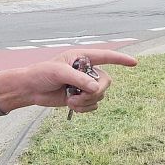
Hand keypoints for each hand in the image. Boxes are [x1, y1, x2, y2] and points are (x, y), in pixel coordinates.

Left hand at [19, 50, 136, 113]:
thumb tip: (96, 89)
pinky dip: (84, 108)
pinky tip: (72, 106)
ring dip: (86, 102)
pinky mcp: (81, 98)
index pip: (105, 56)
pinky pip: (94, 105)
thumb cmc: (41, 74)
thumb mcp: (58, 72)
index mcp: (82, 57)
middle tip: (79, 97)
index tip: (134, 63)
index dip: (120, 59)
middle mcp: (87, 71)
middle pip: (106, 81)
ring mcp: (85, 85)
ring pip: (100, 95)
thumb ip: (78, 79)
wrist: (30, 89)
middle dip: (95, 92)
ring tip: (70, 101)